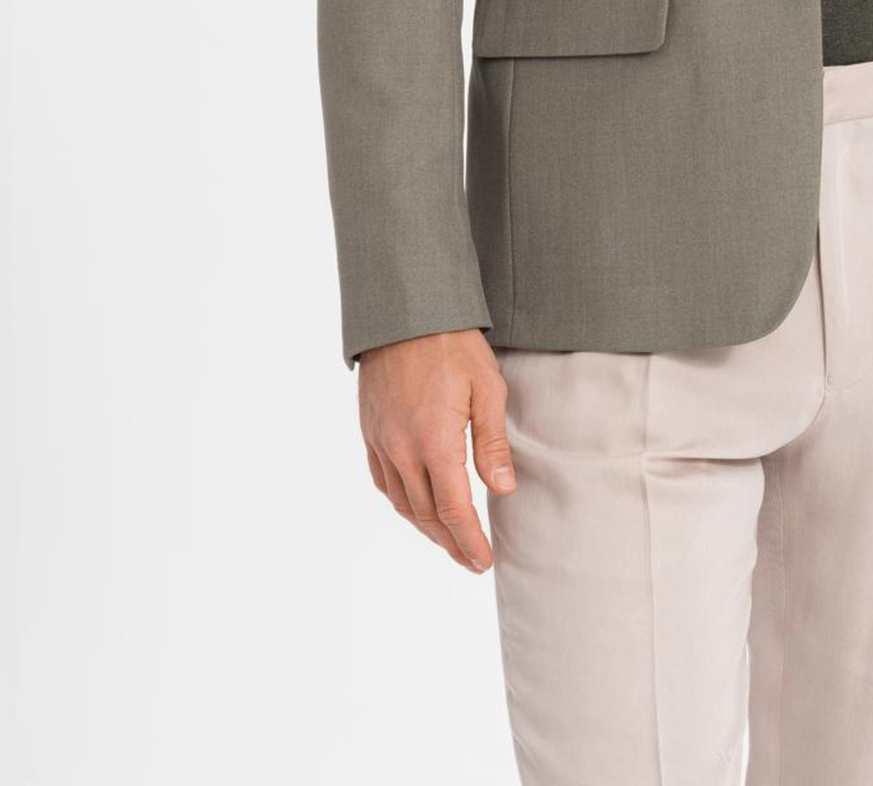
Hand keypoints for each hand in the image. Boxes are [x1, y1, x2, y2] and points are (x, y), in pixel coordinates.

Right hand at [357, 327, 515, 572]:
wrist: (405, 312)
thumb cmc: (453, 345)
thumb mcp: (487, 388)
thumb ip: (492, 443)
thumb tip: (502, 490)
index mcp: (435, 441)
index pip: (453, 510)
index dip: (469, 541)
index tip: (484, 561)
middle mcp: (402, 449)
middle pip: (426, 514)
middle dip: (451, 543)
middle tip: (471, 560)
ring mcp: (381, 441)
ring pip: (402, 503)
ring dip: (426, 528)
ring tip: (449, 540)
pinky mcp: (370, 431)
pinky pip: (383, 481)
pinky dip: (402, 503)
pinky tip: (416, 506)